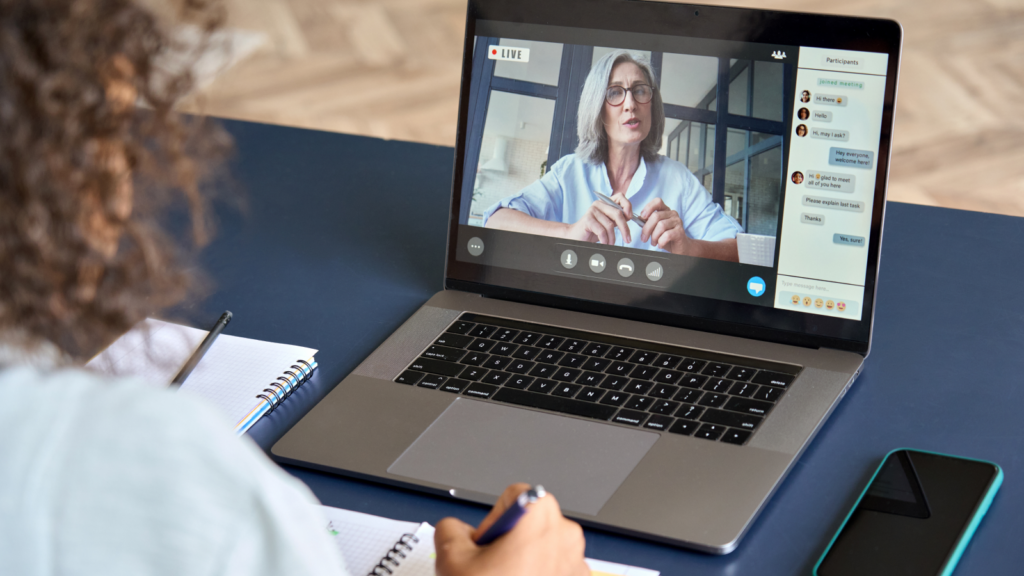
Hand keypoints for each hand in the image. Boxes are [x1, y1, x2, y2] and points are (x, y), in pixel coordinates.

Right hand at [434, 483, 588, 575]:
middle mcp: (566, 534)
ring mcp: (578, 563)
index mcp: (539, 515)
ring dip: (525, 563)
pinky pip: (558, 571)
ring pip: (545, 549)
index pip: (513, 497)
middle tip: (491, 570)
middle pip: (531, 524)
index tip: (486, 547)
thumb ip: (450, 529)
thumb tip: (453, 528)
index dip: (493, 522)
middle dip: (509, 544)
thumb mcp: (451, 559)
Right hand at [564, 193, 633, 244]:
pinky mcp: (587, 220)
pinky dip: (605, 239)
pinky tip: (604, 242)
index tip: (630, 218)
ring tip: (611, 243)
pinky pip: (602, 231)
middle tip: (628, 239)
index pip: (620, 197)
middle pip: (618, 213)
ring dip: (612, 238)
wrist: (575, 236)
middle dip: (624, 228)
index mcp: (605, 203)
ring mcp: (592, 211)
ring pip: (610, 225)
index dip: (628, 206)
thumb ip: (617, 218)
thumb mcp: (608, 223)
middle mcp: (599, 204)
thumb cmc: (593, 231)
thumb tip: (630, 217)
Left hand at [639, 197, 689, 254]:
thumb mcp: (655, 228)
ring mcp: (677, 222)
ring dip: (654, 236)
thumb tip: (639, 218)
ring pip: (661, 226)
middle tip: (644, 238)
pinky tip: (660, 245)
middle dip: (647, 229)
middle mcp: (673, 214)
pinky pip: (667, 235)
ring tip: (653, 243)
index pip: (658, 201)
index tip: (642, 217)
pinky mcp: (680, 232)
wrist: (680, 247)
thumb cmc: (666, 237)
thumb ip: (648, 222)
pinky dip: (661, 241)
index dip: (648, 207)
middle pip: (656, 216)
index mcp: (666, 210)